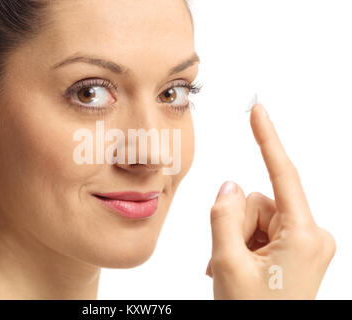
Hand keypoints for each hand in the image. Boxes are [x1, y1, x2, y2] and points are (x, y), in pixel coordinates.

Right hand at [206, 103, 335, 298]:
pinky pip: (261, 230)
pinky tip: (239, 268)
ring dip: (237, 238)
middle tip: (227, 259)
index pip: (283, 175)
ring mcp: (305, 243)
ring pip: (256, 216)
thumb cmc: (253, 313)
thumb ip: (224, 217)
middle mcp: (312, 235)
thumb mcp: (229, 264)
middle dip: (236, 224)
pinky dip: (243, 244)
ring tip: (232, 268)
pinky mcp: (296, 249)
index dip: (267, 139)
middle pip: (259, 202)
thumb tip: (229, 185)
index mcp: (305, 236)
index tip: (258, 111)